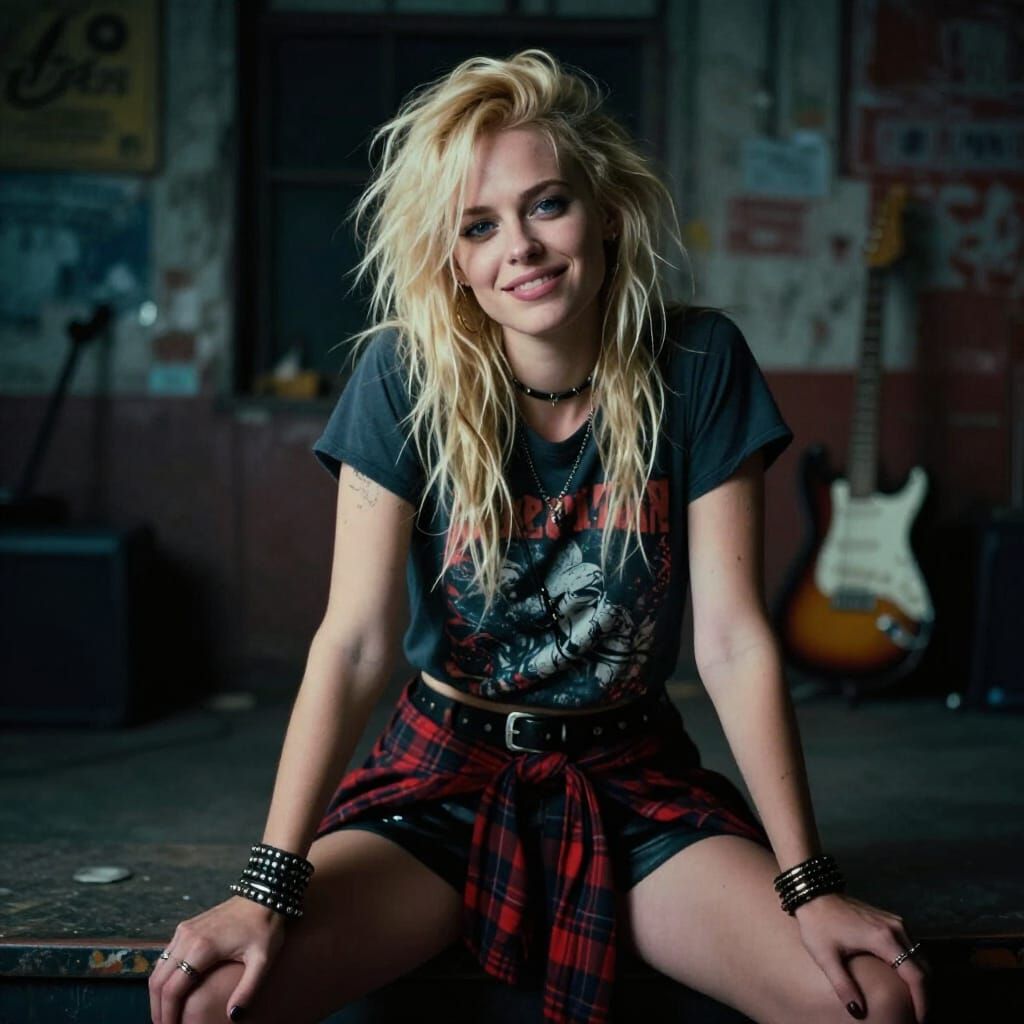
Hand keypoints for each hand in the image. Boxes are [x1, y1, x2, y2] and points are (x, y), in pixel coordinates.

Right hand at [149, 896, 286, 1023]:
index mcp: (202, 948)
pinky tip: (171, 991)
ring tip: (166, 1014)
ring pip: (158, 968)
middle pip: (158, 981)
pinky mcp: (186, 927)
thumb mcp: (263, 960)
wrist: (264, 894)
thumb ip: (248, 989)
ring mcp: (184, 930)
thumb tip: (233, 1016)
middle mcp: (187, 938)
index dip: (168, 1014)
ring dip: (157, 994)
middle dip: (158, 1008)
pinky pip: (165, 956)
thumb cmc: (265, 927)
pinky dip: (163, 977)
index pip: (172, 990)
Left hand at [793, 893, 928, 1021]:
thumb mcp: (825, 957)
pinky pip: (912, 946)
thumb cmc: (817, 924)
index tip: (919, 1020)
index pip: (916, 976)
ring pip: (920, 956)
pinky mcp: (891, 919)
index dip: (922, 1001)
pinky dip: (914, 965)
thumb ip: (843, 986)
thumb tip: (858, 1012)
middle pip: (924, 968)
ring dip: (921, 980)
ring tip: (913, 1002)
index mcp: (883, 939)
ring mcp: (895, 922)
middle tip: (917, 1016)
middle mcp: (896, 928)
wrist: (813, 894)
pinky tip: (904, 980)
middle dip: (925, 994)